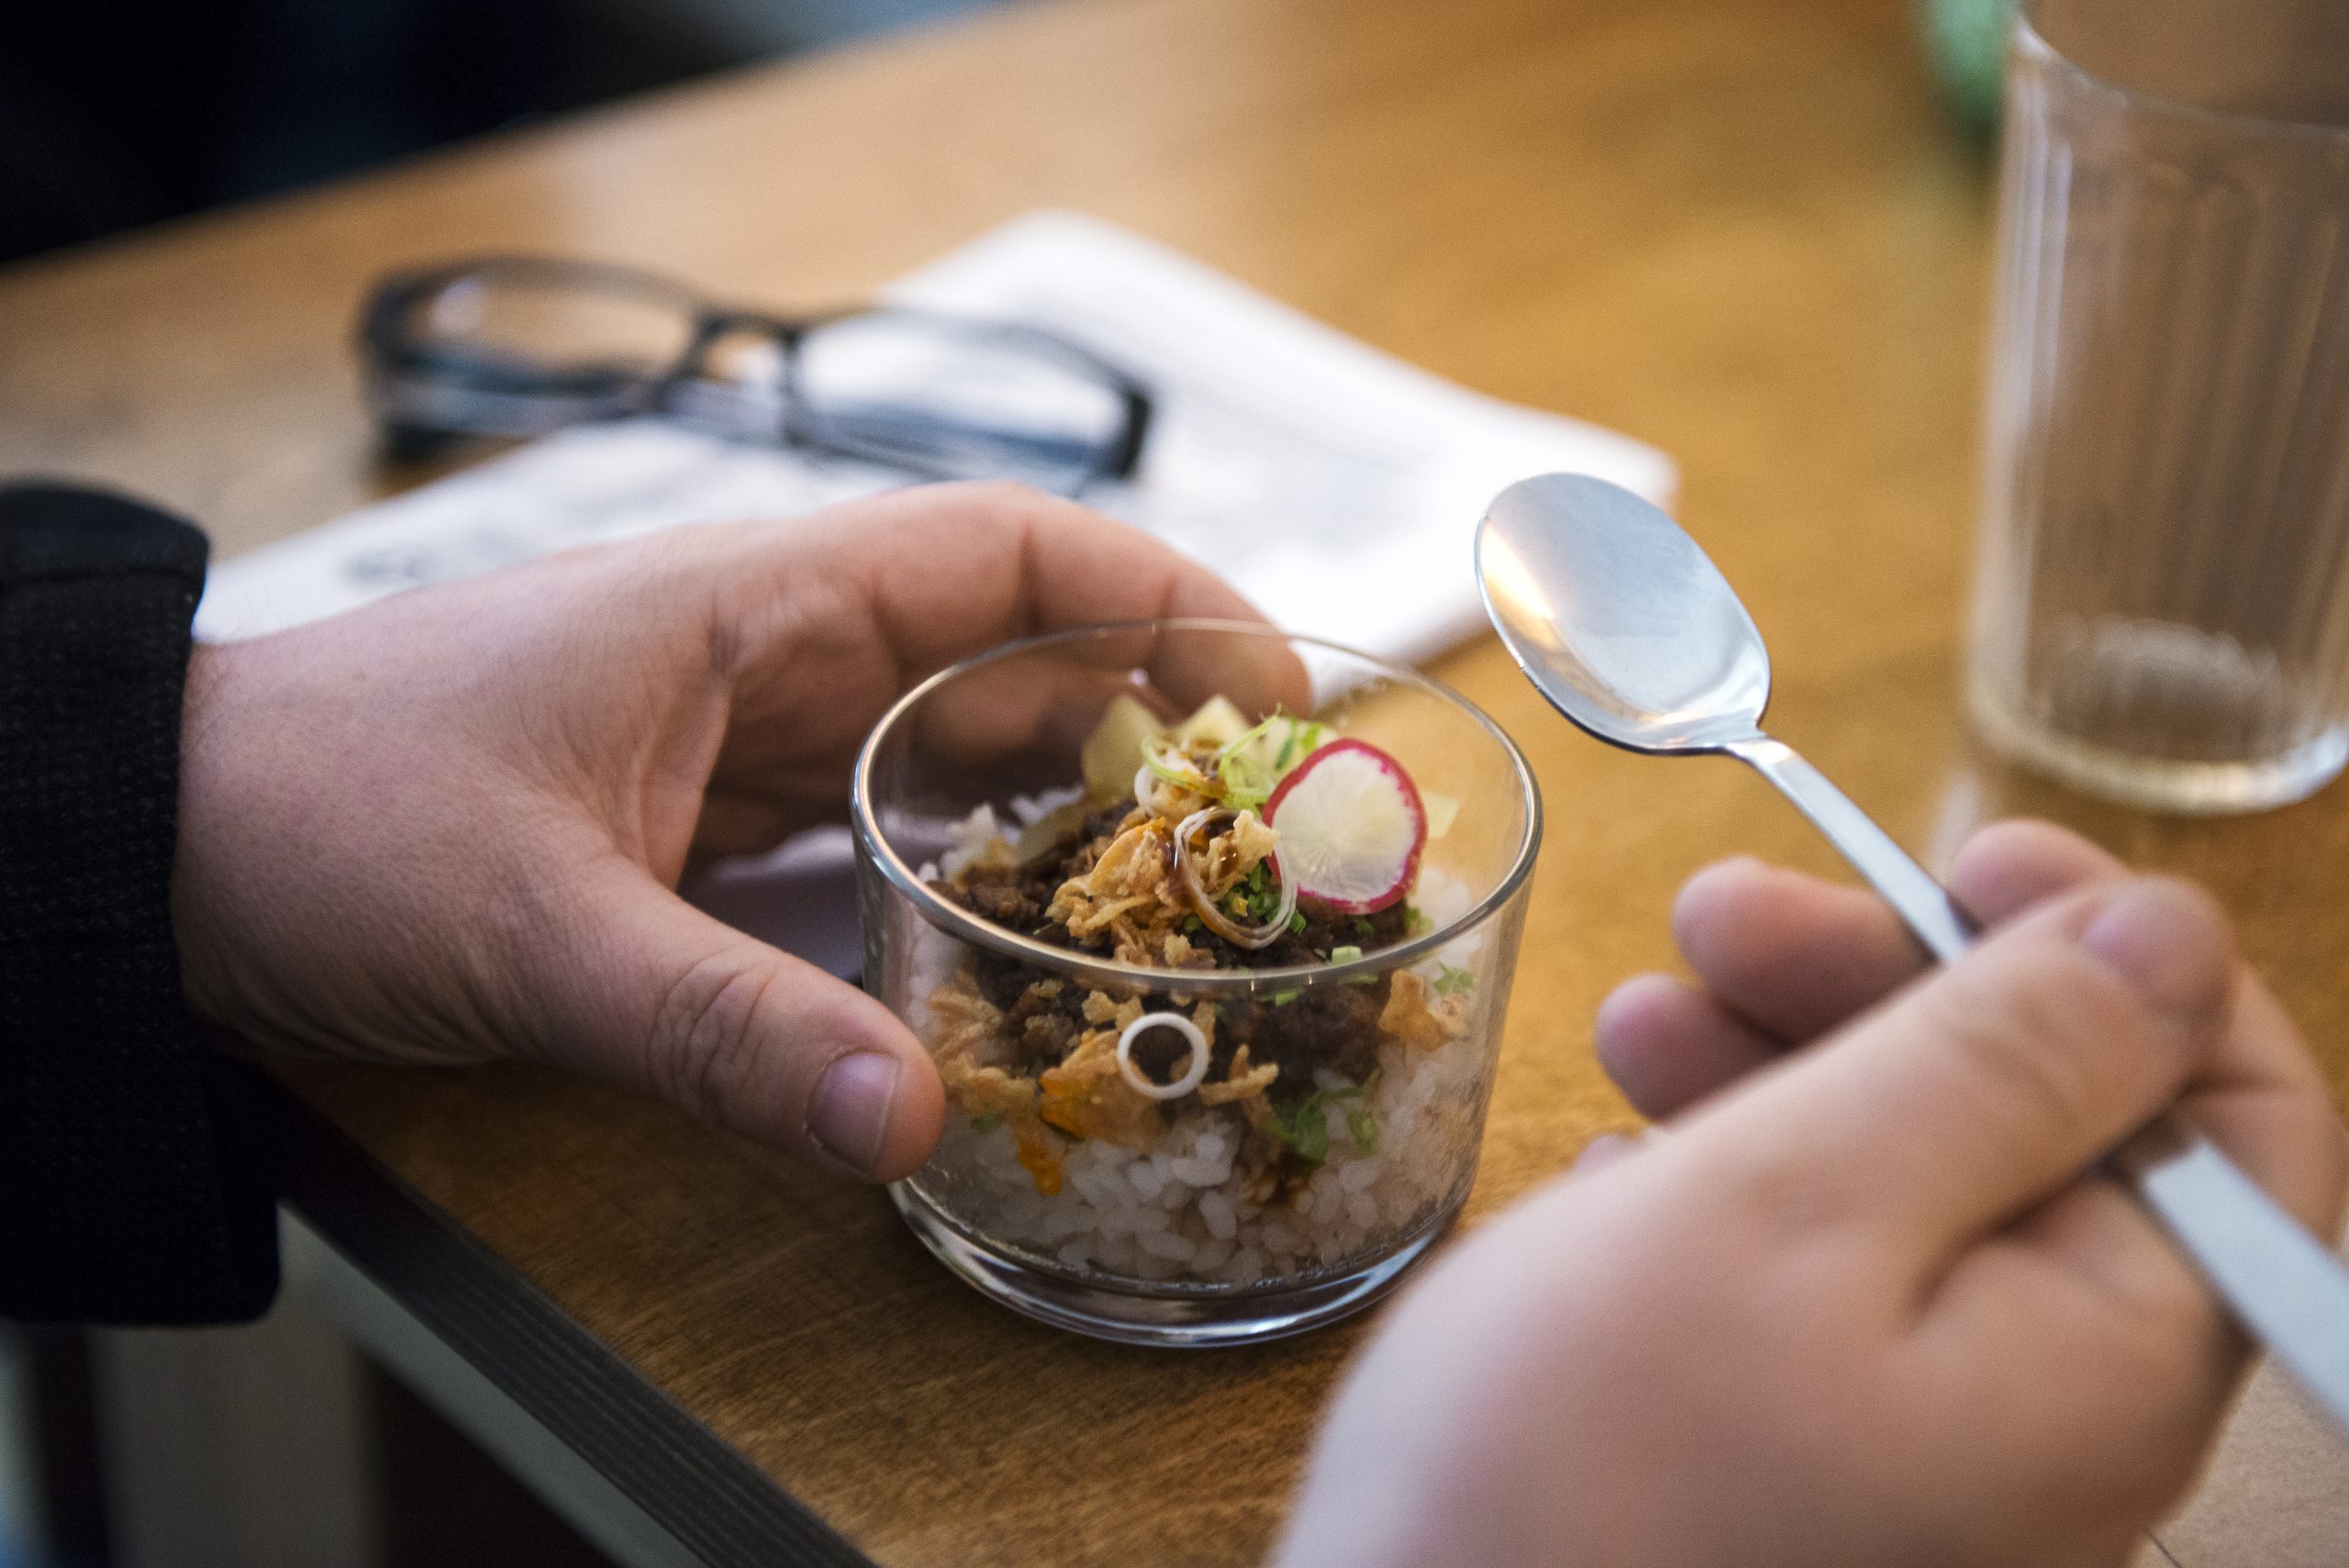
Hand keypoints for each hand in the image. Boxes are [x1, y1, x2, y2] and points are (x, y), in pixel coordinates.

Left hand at [172, 482, 1267, 1179]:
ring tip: (1184, 902)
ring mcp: (747, 736)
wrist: (165, 848)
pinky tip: (1026, 945)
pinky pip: (886, 825)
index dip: (1164, 599)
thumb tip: (907, 1122)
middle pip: (1017, 654)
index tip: (1272, 688)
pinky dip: (972, 870)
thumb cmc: (325, 817)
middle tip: (1264, 840)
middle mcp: (775, 652)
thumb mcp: (530, 926)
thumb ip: (719, 1024)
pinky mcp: (713, 820)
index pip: (1014, 549)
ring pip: (959, 745)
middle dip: (1151, 728)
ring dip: (1071, 809)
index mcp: (755, 602)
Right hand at [1279, 821, 2345, 1567]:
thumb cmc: (1585, 1460)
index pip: (2232, 1111)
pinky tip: (1625, 1165)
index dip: (2117, 955)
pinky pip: (1821, 1283)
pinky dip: (1735, 1184)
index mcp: (2109, 1356)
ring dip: (1790, 1069)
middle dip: (1895, 990)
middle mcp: (2052, 1417)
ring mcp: (1928, 1452)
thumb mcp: (1792, 1205)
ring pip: (1915, 1193)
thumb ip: (1998, 1063)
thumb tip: (2167, 936)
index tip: (1961, 856)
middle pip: (2054, 1133)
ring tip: (1636, 1017)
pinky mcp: (1806, 1467)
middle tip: (1721, 913)